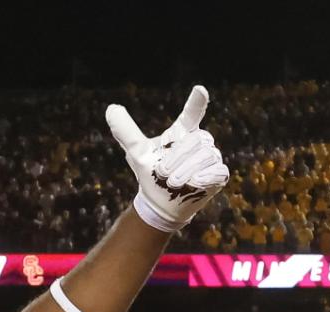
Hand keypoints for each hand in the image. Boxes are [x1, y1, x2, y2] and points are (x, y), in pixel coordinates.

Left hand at [106, 86, 229, 232]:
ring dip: (186, 171)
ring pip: (205, 156)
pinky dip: (205, 177)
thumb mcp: (136, 152)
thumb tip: (111, 109)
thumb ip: (126, 131)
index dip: (196, 102)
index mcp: (182, 133)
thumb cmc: (151, 175)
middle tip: (162, 173)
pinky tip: (195, 183)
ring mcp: (211, 158)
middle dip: (177, 158)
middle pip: (196, 141)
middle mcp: (199, 142)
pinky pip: (218, 171)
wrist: (160, 204)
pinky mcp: (218, 175)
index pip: (191, 114)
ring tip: (172, 183)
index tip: (200, 89)